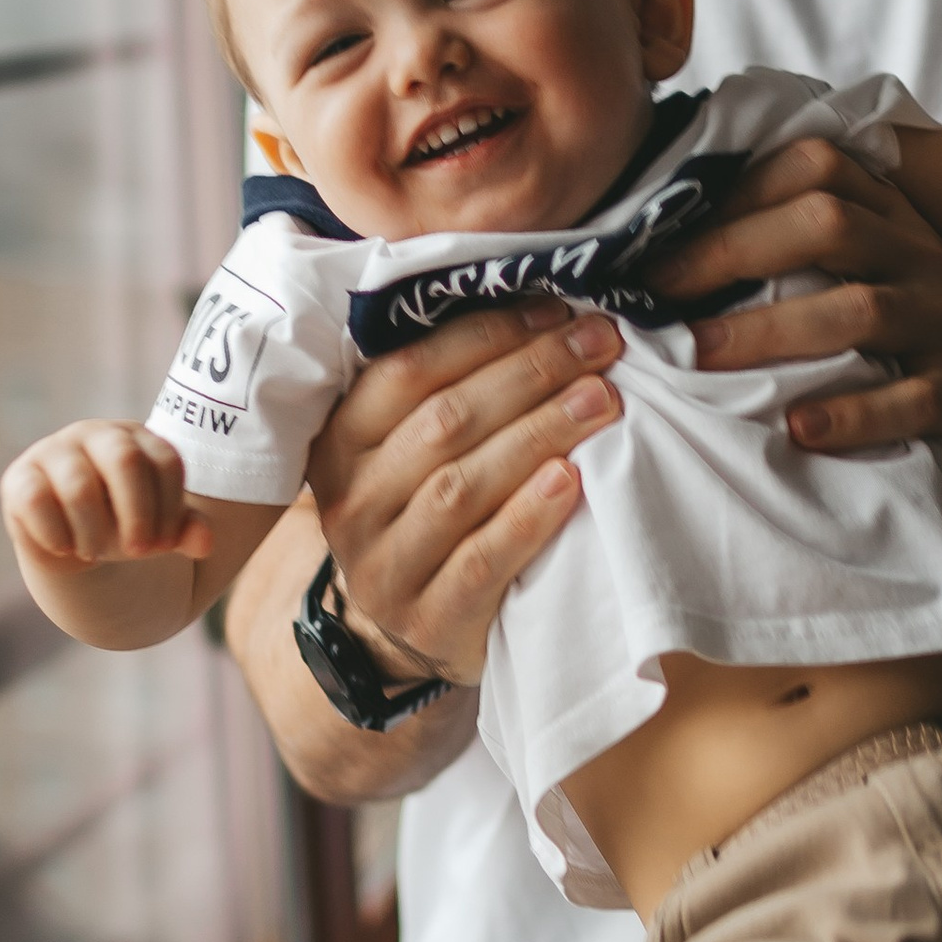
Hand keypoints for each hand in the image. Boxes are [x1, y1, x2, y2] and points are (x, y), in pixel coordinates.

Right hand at [1, 419, 210, 571]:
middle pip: (125, 461)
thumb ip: (186, 531)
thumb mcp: (159, 530)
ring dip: (95, 533)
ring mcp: (54, 451)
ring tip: (96, 552)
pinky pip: (37, 501)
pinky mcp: (20, 478)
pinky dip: (57, 534)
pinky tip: (66, 547)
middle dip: (137, 515)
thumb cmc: (123, 526)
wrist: (71, 543)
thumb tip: (204, 542)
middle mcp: (96, 434)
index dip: (172, 510)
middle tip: (139, 553)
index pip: (165, 461)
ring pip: (79, 486)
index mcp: (137, 439)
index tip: (167, 545)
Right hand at [308, 303, 626, 685]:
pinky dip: (529, 517)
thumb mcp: (406, 451)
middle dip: (530, 372)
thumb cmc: (423, 514)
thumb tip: (540, 312)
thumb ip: (444, 390)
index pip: (408, 372)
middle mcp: (351, 501)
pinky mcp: (429, 619)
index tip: (556, 310)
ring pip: (461, 487)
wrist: (406, 631)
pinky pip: (482, 560)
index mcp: (340, 442)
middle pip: (443, 422)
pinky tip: (571, 480)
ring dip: (538, 434)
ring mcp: (385, 566)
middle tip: (599, 343)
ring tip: (602, 400)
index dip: (486, 335)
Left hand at [666, 135, 941, 475]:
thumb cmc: (906, 327)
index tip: (660, 243)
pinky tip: (797, 428)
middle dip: (734, 253)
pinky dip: (850, 414)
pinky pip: (907, 398)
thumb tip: (666, 240)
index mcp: (888, 214)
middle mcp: (919, 254)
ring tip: (700, 356)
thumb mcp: (869, 264)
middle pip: (829, 225)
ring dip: (770, 331)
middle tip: (661, 299)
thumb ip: (796, 243)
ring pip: (860, 310)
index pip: (814, 168)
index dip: (734, 195)